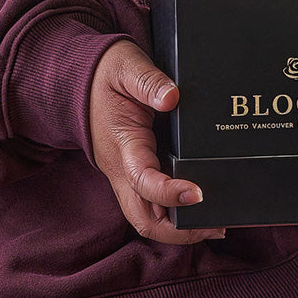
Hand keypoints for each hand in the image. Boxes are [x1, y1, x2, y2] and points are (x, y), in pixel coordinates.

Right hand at [89, 39, 225, 243]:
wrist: (82, 78)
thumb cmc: (107, 72)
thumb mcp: (127, 66)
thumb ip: (149, 82)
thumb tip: (172, 98)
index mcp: (121, 143)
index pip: (142, 179)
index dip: (169, 192)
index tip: (199, 192)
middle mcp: (121, 167)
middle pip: (143, 217)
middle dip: (178, 230)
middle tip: (215, 225)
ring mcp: (125, 173)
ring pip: (146, 216)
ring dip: (177, 227)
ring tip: (215, 223)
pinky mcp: (133, 170)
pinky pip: (150, 202)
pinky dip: (173, 212)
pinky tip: (200, 207)